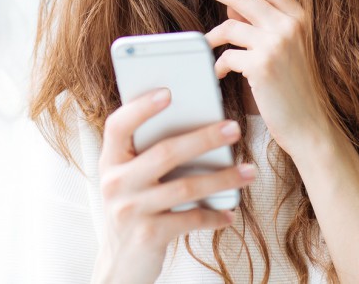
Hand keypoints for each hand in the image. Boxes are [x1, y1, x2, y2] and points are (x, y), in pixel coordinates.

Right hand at [93, 88, 255, 283]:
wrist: (119, 266)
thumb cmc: (132, 210)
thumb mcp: (128, 180)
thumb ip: (145, 155)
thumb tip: (195, 124)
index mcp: (110, 161)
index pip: (118, 125)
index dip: (141, 107)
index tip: (168, 92)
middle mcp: (115, 183)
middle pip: (165, 152)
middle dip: (205, 138)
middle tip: (234, 128)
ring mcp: (130, 210)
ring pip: (185, 186)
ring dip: (222, 178)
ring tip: (248, 172)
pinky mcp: (148, 235)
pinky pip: (189, 219)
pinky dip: (213, 215)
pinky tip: (229, 213)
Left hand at [185, 0, 331, 155]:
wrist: (311, 126)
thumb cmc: (295, 89)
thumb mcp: (285, 49)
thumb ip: (262, 25)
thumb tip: (231, 7)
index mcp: (298, 17)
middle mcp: (290, 25)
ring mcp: (276, 43)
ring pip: (229, 26)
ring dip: (213, 38)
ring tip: (209, 48)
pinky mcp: (262, 64)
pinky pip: (226, 56)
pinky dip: (220, 65)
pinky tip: (223, 75)